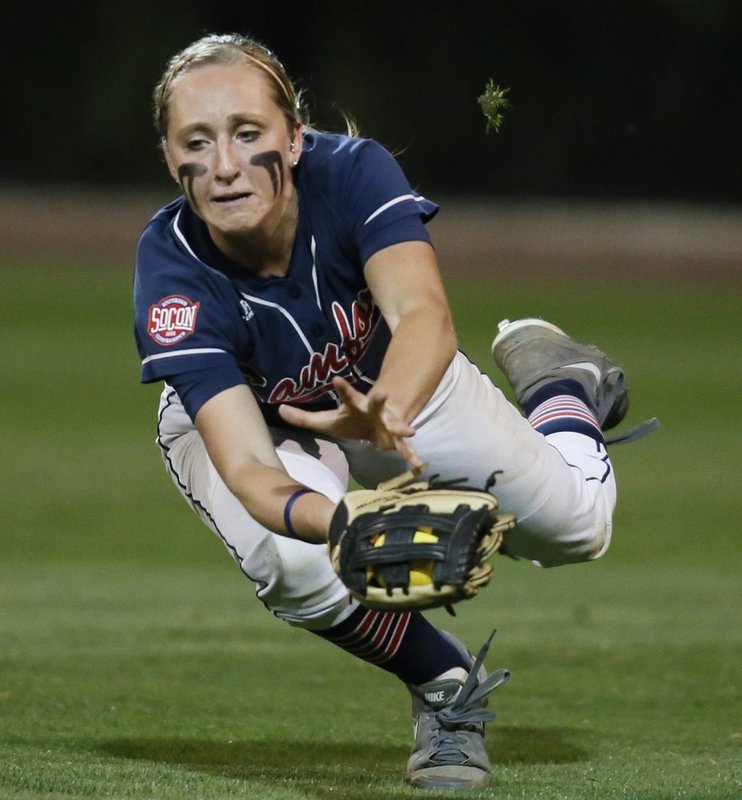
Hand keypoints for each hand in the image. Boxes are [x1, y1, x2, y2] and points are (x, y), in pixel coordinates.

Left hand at [278, 376, 422, 467]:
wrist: (376, 425)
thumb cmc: (349, 421)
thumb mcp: (325, 420)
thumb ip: (303, 417)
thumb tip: (279, 409)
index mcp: (355, 406)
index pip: (346, 395)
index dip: (342, 388)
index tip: (336, 379)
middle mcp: (373, 412)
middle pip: (375, 404)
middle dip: (379, 399)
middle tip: (383, 393)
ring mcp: (387, 424)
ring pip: (396, 425)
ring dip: (402, 428)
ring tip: (411, 431)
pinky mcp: (396, 439)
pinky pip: (406, 449)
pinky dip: (413, 457)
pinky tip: (421, 466)